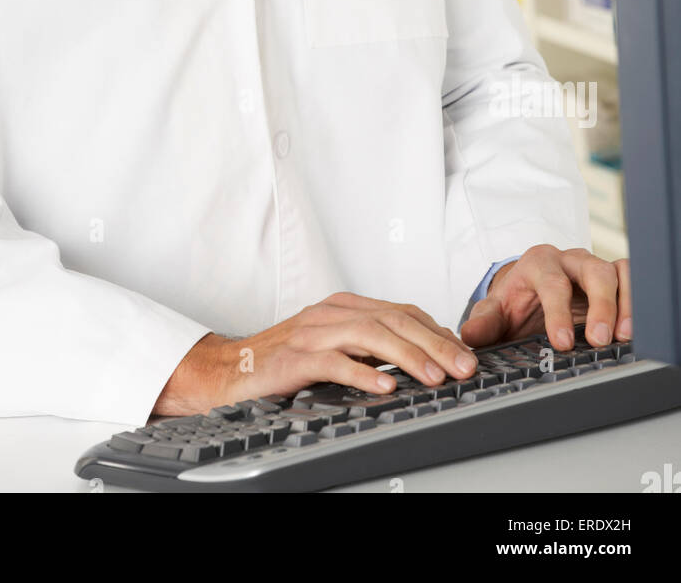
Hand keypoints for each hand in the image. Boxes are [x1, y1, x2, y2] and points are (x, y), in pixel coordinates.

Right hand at [152, 291, 480, 417]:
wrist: (229, 369)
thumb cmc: (284, 361)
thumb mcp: (334, 348)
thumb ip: (370, 348)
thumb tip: (421, 359)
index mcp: (344, 307)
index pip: (402, 310)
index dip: (437, 331)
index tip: (464, 354)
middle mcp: (331, 313)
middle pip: (393, 319)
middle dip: (435, 343)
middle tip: (464, 366)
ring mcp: (312, 333)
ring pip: (370, 335)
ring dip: (408, 356)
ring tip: (435, 376)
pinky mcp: (295, 358)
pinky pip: (334, 362)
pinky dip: (363, 374)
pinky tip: (385, 386)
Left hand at [460, 245, 631, 351]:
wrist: (529, 292)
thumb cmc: (515, 301)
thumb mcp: (495, 310)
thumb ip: (484, 322)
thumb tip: (470, 337)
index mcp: (537, 263)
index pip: (551, 282)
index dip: (558, 312)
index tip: (561, 342)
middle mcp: (569, 260)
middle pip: (592, 272)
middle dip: (599, 305)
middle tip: (599, 340)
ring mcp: (593, 267)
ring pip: (616, 273)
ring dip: (623, 304)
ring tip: (623, 337)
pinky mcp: (612, 277)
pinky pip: (630, 278)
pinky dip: (636, 300)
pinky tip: (633, 329)